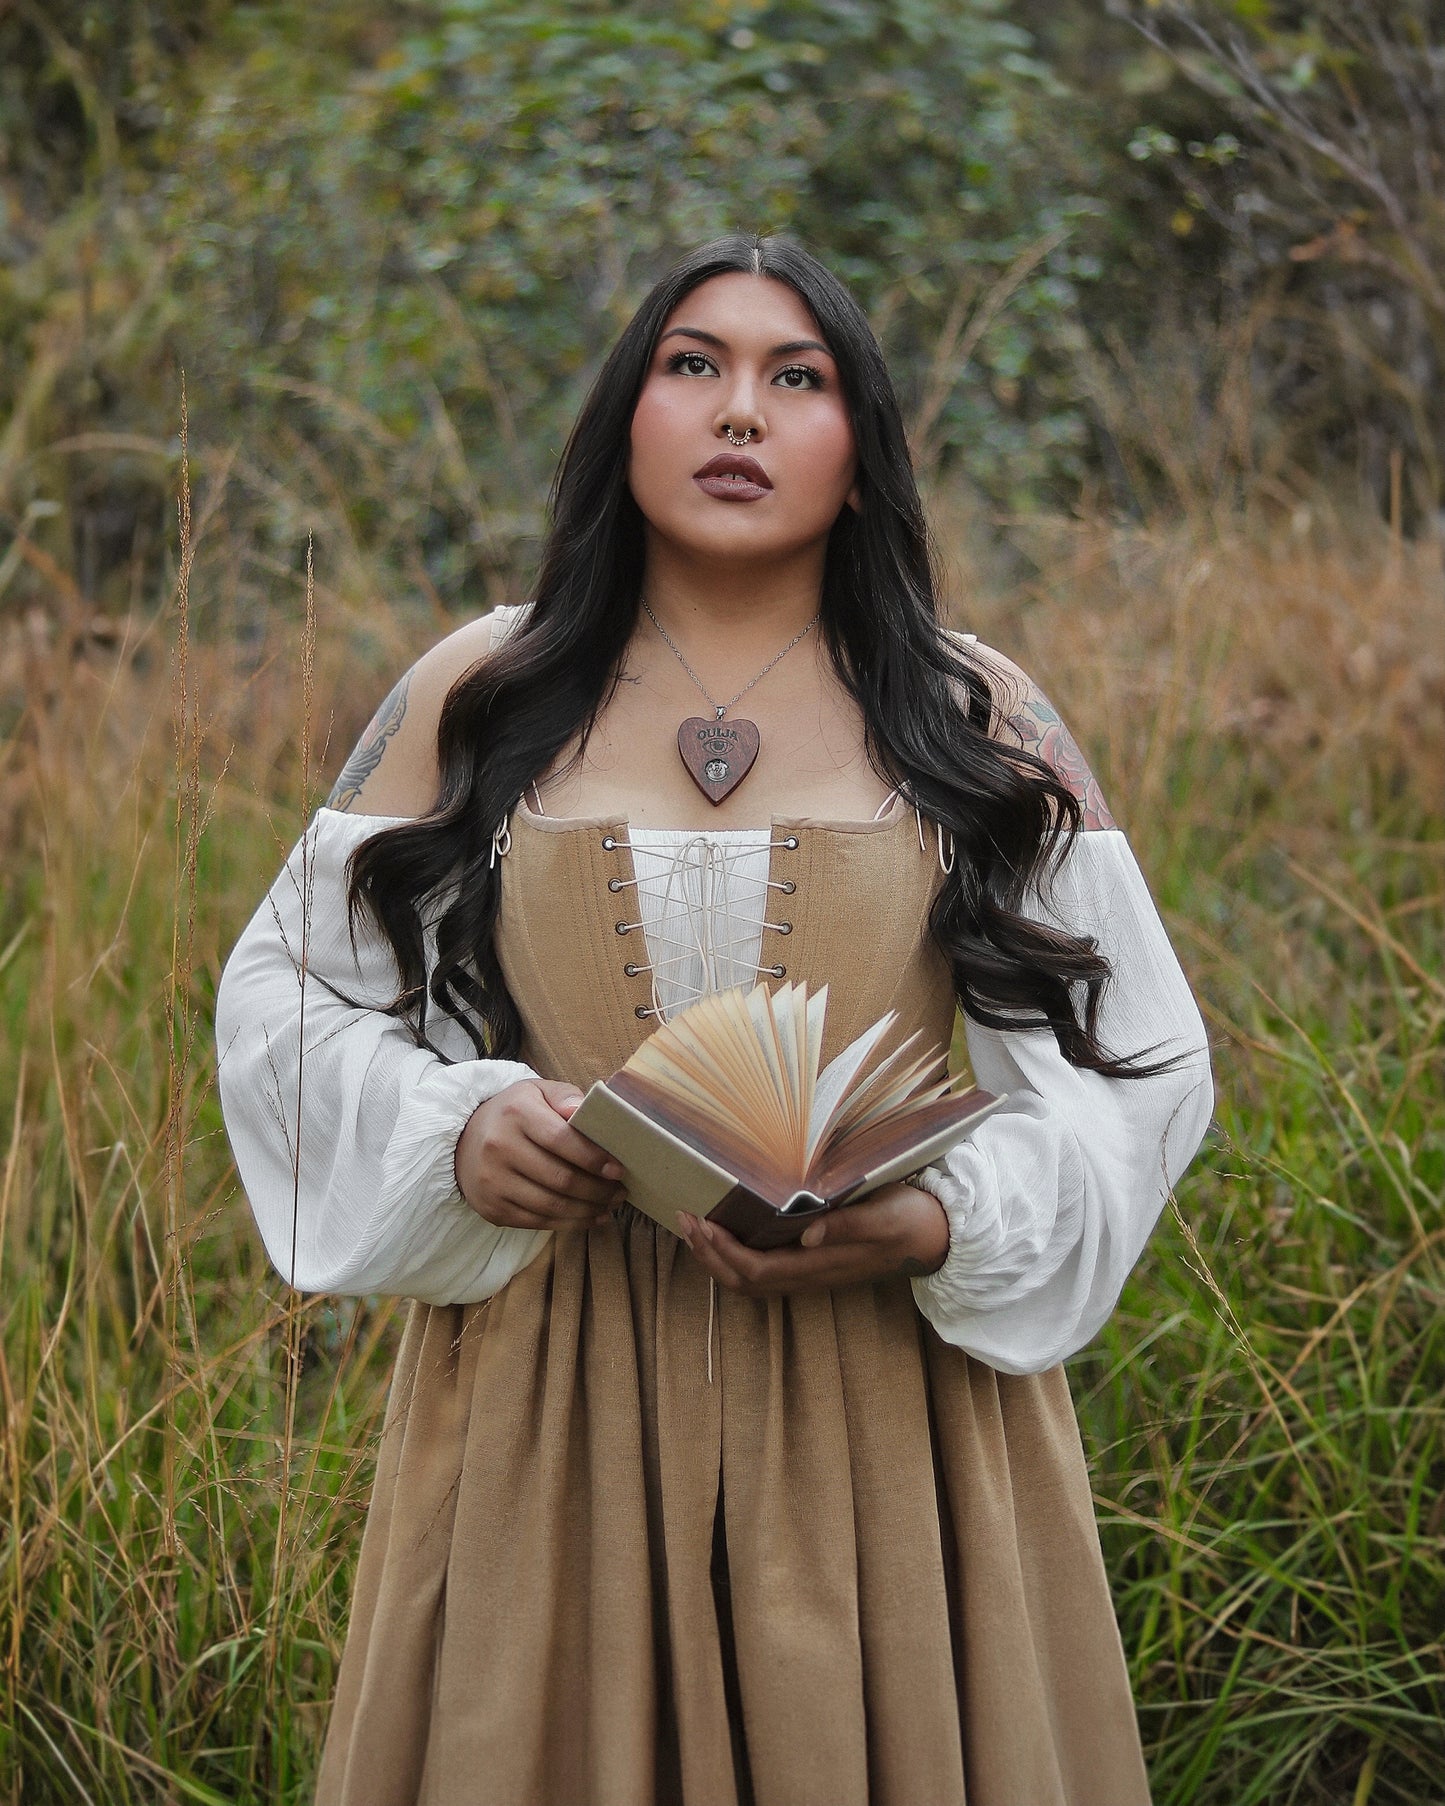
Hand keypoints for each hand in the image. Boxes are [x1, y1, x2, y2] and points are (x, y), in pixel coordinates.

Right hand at [456, 1078, 626, 1230]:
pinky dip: (569, 1224)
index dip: (593, 1158)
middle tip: (620, 1192)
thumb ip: (566, 1096)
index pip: (561, 1140)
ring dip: (588, 1210)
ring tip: (609, 1205)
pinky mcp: (492, 1209)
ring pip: (551, 1206)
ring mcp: (493, 1182)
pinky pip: (538, 1222)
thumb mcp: (537, 1092)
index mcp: (516, 1113)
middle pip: (560, 1178)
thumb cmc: (513, 1115)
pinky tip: (589, 1217)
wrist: (463, 1141)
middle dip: (598, 1190)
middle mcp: (499, 1147)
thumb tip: (585, 1110)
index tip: (618, 1169)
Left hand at [677, 1181, 949, 1297]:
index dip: (722, 1250)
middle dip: (708, 1255)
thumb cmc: (910, 1221)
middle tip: (684, 1220)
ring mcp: (812, 1274)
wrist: (936, 1237)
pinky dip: (736, 1256)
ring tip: (696, 1228)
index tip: (700, 1221)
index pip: (756, 1269)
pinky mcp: (815, 1265)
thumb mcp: (883, 1217)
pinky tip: (730, 1234)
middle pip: (743, 1281)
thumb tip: (807, 1232)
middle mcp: (810, 1276)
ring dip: (717, 1258)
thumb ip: (846, 1225)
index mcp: (820, 1265)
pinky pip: (764, 1270)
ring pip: (751, 1280)